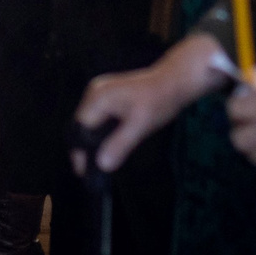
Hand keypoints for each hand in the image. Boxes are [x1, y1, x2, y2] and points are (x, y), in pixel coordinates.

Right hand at [77, 35, 228, 171]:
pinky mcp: (107, 95)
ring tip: (98, 163)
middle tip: (91, 172)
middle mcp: (94, 92)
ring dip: (92, 141)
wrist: (174, 81)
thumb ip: (120, 144)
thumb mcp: (141, 126)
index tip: (83, 173)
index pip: (80, 129)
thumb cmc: (159, 101)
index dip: (80, 151)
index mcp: (98, 97)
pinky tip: (107, 146)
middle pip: (81, 125)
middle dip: (85, 148)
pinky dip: (100, 133)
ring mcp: (99, 92)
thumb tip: (102, 165)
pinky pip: (97, 118)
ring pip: (88, 123)